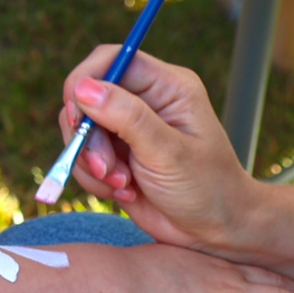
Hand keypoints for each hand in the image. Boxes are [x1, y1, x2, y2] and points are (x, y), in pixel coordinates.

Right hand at [57, 47, 263, 255]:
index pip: (111, 60)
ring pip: (80, 130)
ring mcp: (127, 128)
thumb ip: (127, 117)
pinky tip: (124, 192)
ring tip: (122, 185)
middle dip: (89, 137)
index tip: (76, 116)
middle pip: (87, 96)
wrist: (216, 232)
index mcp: (167, 86)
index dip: (84, 81)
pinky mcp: (115, 154)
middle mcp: (145, 101)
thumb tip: (83, 87)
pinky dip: (94, 178)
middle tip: (106, 168)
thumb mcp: (168, 152)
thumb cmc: (207, 188)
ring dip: (91, 162)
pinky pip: (82, 156)